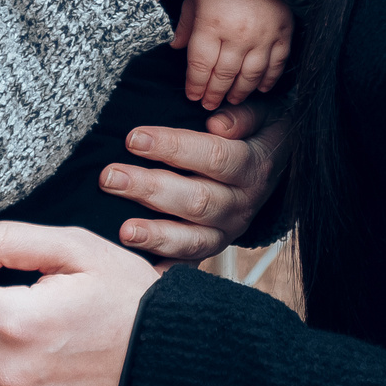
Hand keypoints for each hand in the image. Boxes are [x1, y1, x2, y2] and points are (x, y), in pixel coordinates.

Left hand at [102, 97, 287, 262]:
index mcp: (254, 166)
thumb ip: (243, 116)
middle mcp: (242, 204)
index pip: (213, 156)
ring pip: (192, 239)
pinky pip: (188, 264)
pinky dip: (164, 270)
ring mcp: (227, 232)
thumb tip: (217, 124)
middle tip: (110, 177)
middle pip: (197, 200)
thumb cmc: (254, 134)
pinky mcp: (212, 250)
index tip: (134, 138)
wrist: (275, 169)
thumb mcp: (262, 114)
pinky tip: (138, 270)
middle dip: (150, 188)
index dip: (173, 147)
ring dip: (155, 234)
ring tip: (123, 231)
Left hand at [171, 0, 294, 106]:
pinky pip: (277, 63)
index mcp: (212, 24)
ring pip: (250, 75)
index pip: (201, 65)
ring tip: (231, 99)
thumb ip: (186, 20)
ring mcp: (263, 36)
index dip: (195, 84)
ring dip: (239, 91)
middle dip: (214, 93)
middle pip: (224, 75)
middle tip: (208, 104)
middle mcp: (238, 36)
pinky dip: (269, 79)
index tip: (193, 95)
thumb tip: (177, 46)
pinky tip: (261, 88)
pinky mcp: (284, 32)